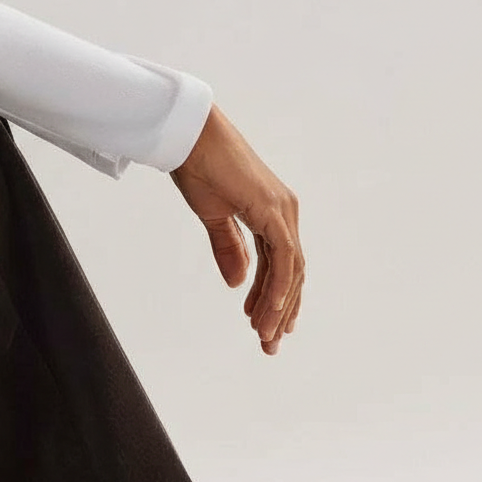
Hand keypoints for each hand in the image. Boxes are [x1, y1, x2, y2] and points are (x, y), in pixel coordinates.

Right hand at [169, 104, 304, 354]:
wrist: (190, 137)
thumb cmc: (199, 167)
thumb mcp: (213, 218)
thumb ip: (229, 249)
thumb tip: (239, 283)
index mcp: (272, 214)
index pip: (281, 266)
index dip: (275, 299)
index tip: (267, 327)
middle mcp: (285, 213)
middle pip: (292, 273)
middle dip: (281, 312)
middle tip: (270, 344)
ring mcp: (282, 210)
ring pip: (291, 270)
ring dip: (279, 307)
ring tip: (267, 337)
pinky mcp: (273, 210)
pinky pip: (284, 257)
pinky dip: (279, 286)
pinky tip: (272, 311)